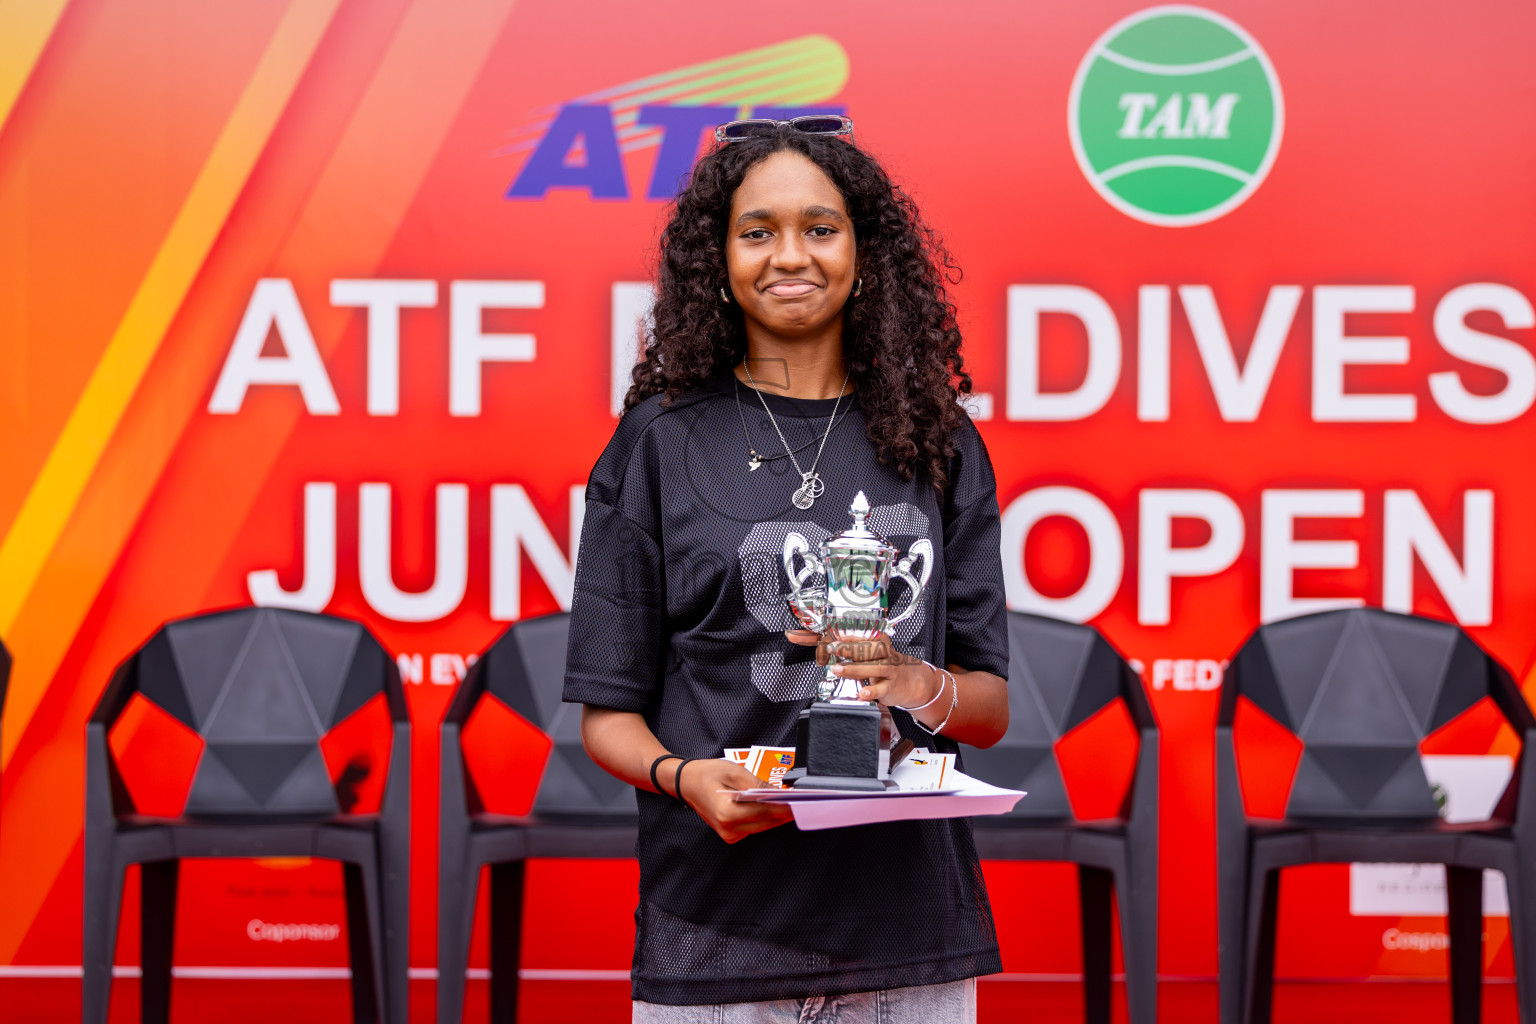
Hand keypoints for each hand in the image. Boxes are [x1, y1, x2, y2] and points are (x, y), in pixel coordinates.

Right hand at [675, 758, 794, 843]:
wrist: (687, 783)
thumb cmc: (707, 774)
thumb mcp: (735, 772)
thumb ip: (759, 785)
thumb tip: (780, 793)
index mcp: (728, 813)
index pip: (766, 811)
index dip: (787, 807)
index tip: (804, 802)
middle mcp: (728, 829)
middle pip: (767, 822)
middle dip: (786, 811)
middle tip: (804, 802)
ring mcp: (729, 834)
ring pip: (763, 826)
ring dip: (777, 815)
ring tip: (792, 803)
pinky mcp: (731, 835)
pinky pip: (755, 827)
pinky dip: (765, 818)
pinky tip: (773, 806)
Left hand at [784, 629, 941, 709]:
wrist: (908, 681)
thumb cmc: (879, 662)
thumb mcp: (859, 650)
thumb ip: (827, 642)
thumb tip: (795, 635)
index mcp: (874, 637)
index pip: (858, 632)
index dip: (842, 634)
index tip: (826, 634)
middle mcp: (882, 651)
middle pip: (866, 647)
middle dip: (849, 648)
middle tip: (832, 649)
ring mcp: (888, 668)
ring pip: (873, 666)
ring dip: (855, 668)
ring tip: (839, 670)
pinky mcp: (890, 685)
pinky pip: (881, 687)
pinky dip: (872, 690)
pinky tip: (862, 693)